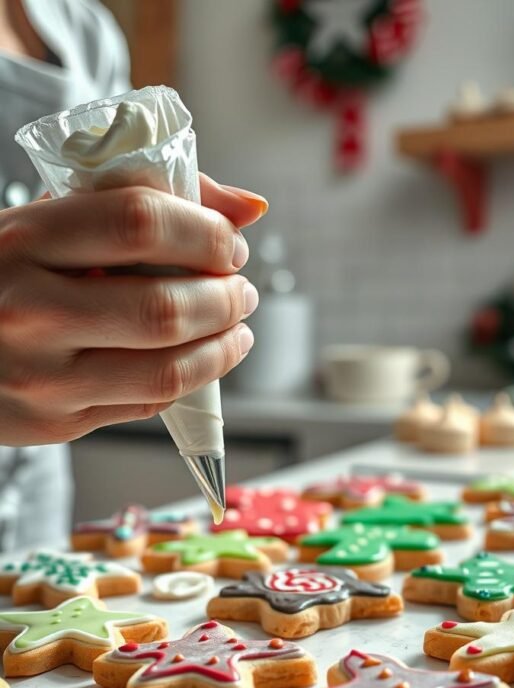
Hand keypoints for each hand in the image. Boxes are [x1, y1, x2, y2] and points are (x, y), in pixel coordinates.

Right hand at [0, 175, 267, 444]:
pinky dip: (187, 379)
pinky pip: (145, 402)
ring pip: (166, 369)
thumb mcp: (47, 222)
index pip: (140, 223)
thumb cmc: (2, 276)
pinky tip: (197, 360)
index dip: (205, 233)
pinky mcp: (55, 421)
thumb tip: (249, 207)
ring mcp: (42, 375)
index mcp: (24, 239)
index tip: (229, 243)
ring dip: (222, 348)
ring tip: (236, 330)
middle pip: (164, 307)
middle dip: (225, 299)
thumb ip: (140, 201)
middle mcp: (30, 310)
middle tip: (241, 291)